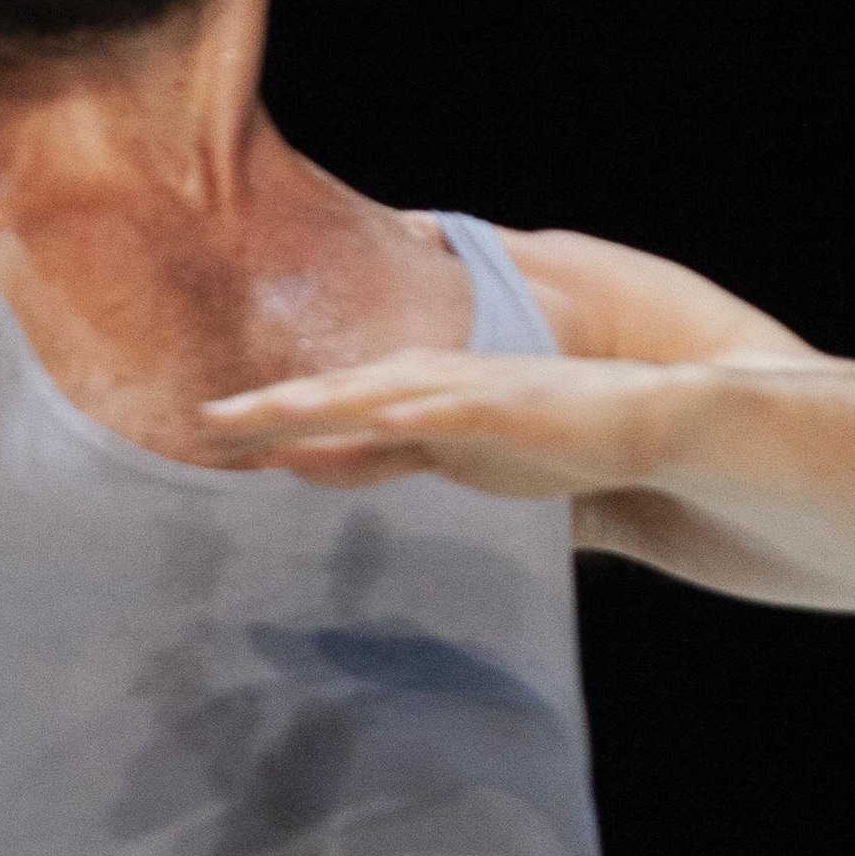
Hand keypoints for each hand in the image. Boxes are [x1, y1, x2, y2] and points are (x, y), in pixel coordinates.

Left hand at [194, 352, 702, 498]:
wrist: (649, 421)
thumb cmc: (549, 440)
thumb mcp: (447, 459)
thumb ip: (381, 458)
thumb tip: (307, 466)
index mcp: (416, 401)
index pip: (330, 411)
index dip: (271, 421)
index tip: (209, 432)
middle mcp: (434, 389)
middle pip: (340, 395)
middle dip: (274, 407)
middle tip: (206, 420)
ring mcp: (472, 393)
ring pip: (381, 391)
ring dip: (323, 398)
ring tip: (263, 409)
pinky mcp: (513, 405)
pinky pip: (454, 406)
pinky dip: (412, 408)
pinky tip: (373, 411)